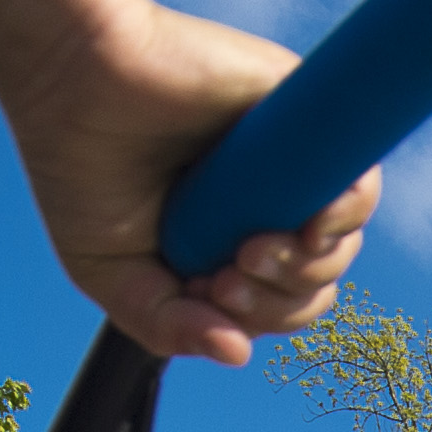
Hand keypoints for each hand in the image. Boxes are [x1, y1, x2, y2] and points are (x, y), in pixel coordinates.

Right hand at [0, 0, 379, 366]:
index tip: (210, 292)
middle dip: (282, 303)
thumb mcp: (113, 274)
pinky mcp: (302, 116)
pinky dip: (344, 217)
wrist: (72, 77)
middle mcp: (261, 203)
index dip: (261, 318)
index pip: (281, 303)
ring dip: (307, 270)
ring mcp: (285, 163)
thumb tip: (239, 354)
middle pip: (315, 281)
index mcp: (224, 240)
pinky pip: (359, 182)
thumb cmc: (82, 168)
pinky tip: (306, 228)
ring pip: (340, 242)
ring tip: (250, 250)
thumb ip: (169, 325)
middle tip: (229, 277)